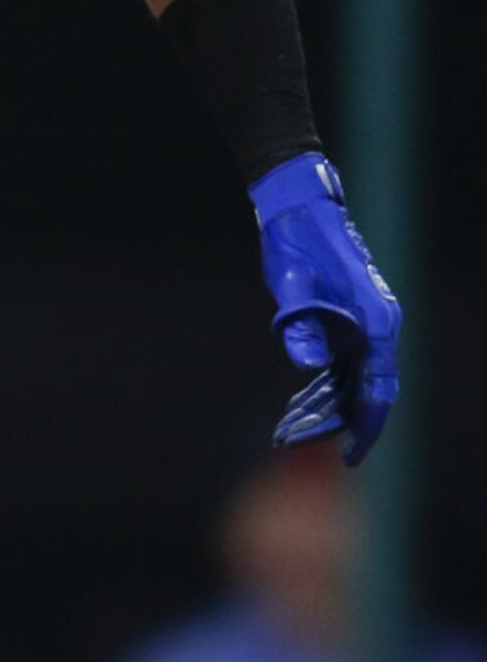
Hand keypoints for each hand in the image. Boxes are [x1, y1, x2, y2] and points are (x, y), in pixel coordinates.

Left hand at [250, 154, 400, 466]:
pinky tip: (294, 408)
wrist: (297, 204)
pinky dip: (318, 389)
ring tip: (282, 432)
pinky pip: (340, 367)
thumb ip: (300, 322)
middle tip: (287, 440)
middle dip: (329, 422)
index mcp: (373, 318)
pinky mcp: (348, 322)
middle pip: (362, 391)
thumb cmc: (295, 238)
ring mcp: (364, 324)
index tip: (349, 458)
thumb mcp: (290, 279)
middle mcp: (377, 325)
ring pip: (349, 383)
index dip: (365, 425)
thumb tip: (310, 368)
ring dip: (320, 409)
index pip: (378, 386)